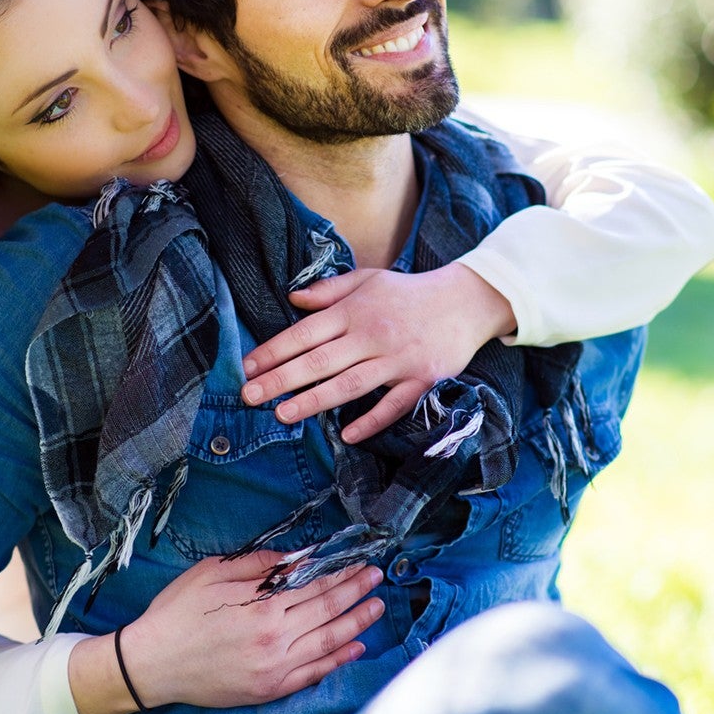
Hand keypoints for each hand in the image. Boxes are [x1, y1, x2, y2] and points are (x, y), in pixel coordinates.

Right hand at [117, 551, 383, 709]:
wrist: (152, 664)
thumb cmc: (177, 613)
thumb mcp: (212, 574)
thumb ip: (257, 566)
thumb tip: (295, 557)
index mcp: (261, 608)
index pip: (314, 586)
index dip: (341, 574)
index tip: (361, 563)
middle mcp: (274, 639)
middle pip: (327, 611)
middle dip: (356, 593)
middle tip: (377, 579)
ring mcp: (274, 668)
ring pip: (328, 642)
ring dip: (357, 624)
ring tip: (377, 608)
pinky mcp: (268, 689)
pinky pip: (313, 674)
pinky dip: (338, 661)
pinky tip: (356, 647)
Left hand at [240, 264, 515, 441]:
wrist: (466, 301)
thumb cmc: (409, 292)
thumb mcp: (368, 279)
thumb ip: (329, 290)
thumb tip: (292, 299)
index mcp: (356, 310)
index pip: (306, 332)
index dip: (274, 350)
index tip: (247, 367)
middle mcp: (373, 335)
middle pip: (320, 361)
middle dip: (281, 379)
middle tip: (249, 396)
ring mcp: (399, 360)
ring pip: (350, 385)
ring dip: (315, 401)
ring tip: (282, 414)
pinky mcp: (423, 379)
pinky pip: (394, 405)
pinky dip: (372, 421)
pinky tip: (346, 434)